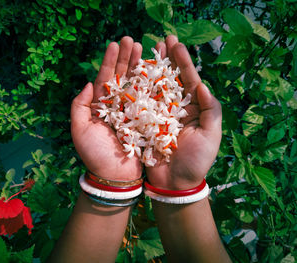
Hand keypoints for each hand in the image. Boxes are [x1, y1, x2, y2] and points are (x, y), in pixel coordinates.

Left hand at [71, 37, 142, 180]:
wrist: (115, 177)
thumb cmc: (94, 155)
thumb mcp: (79, 130)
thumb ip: (79, 107)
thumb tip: (88, 83)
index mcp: (100, 106)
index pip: (105, 79)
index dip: (109, 62)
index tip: (114, 44)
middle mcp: (116, 106)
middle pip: (122, 78)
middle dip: (126, 59)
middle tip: (132, 40)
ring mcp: (131, 112)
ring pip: (136, 85)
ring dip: (139, 67)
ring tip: (144, 49)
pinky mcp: (145, 120)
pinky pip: (149, 100)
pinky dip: (152, 85)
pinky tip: (155, 70)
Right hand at [146, 35, 221, 189]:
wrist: (175, 184)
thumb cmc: (196, 161)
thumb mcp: (211, 135)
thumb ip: (211, 109)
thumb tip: (203, 85)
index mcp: (193, 108)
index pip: (188, 80)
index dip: (182, 61)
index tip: (174, 43)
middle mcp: (175, 108)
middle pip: (169, 79)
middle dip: (165, 59)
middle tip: (160, 40)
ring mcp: (158, 115)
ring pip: (152, 88)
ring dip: (148, 70)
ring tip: (142, 51)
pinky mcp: (143, 124)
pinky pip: (138, 105)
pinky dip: (134, 90)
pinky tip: (129, 75)